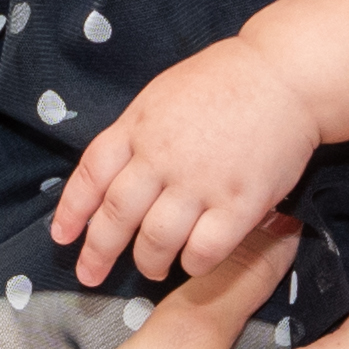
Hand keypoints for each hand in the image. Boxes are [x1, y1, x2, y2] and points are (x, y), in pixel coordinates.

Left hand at [51, 40, 321, 284]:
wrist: (285, 74)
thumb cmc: (227, 81)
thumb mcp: (163, 94)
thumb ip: (137, 133)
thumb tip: (112, 174)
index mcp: (139, 126)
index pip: (91, 175)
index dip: (72, 212)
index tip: (62, 238)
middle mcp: (162, 156)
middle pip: (117, 215)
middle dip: (99, 252)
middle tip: (91, 275)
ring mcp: (201, 181)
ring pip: (157, 240)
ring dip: (149, 262)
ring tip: (153, 268)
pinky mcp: (240, 202)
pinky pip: (205, 249)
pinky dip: (194, 262)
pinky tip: (194, 261)